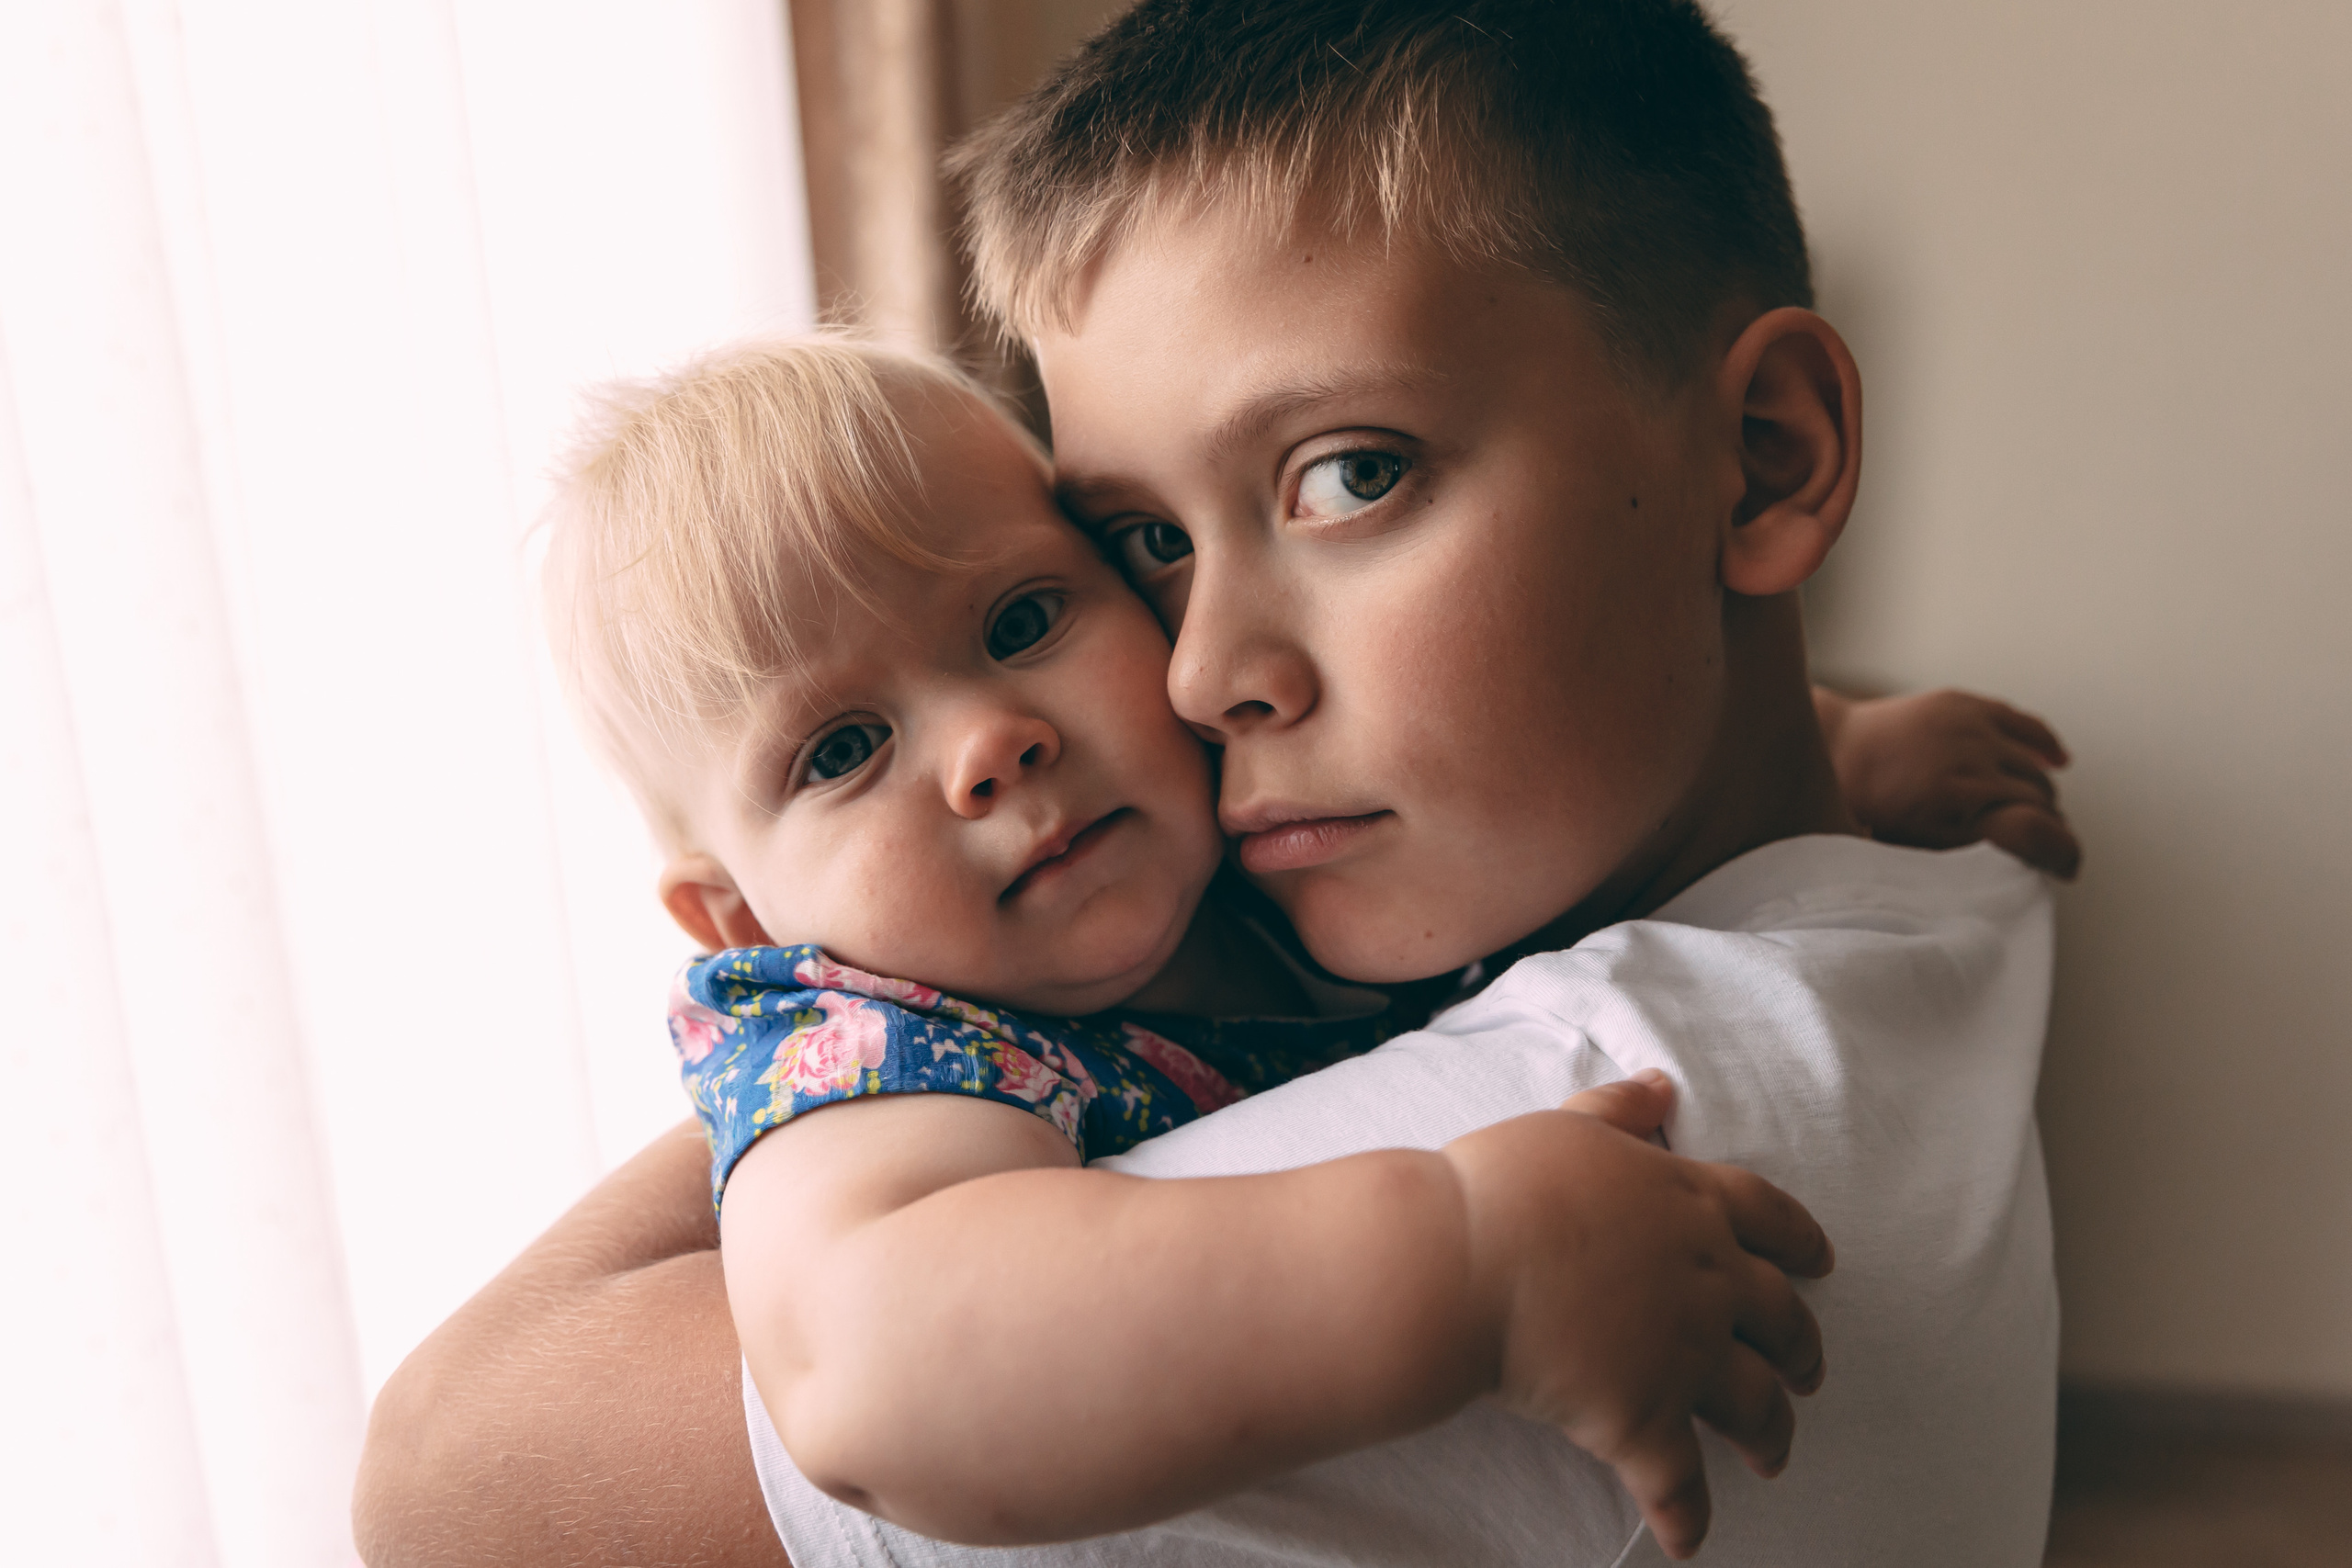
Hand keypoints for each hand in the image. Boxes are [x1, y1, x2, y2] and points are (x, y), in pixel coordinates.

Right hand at [1445, 1071, 1832, 1559]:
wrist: (1462, 1261)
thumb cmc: (1503, 1185)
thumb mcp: (1568, 1127)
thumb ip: (1621, 1110)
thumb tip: (1661, 1087)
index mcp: (1690, 1203)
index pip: (1772, 1220)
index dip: (1801, 1244)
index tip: (1821, 1264)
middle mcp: (1707, 1280)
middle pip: (1780, 1319)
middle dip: (1800, 1350)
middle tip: (1806, 1372)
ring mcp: (1683, 1354)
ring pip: (1754, 1404)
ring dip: (1769, 1434)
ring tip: (1772, 1456)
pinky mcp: (1646, 1420)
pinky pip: (1681, 1483)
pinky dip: (1687, 1516)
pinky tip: (1687, 1540)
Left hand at [1823, 688, 2080, 879]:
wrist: (1840, 750)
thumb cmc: (1876, 808)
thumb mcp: (1920, 843)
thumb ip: (1977, 847)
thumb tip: (2033, 862)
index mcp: (1953, 798)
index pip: (2036, 824)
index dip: (2057, 849)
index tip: (2065, 868)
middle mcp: (1966, 758)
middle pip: (2039, 795)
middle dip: (2046, 821)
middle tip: (2043, 842)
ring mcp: (1968, 727)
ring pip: (2034, 765)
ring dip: (2040, 790)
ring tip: (2036, 813)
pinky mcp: (1966, 704)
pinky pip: (2024, 725)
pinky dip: (2044, 745)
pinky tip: (2057, 762)